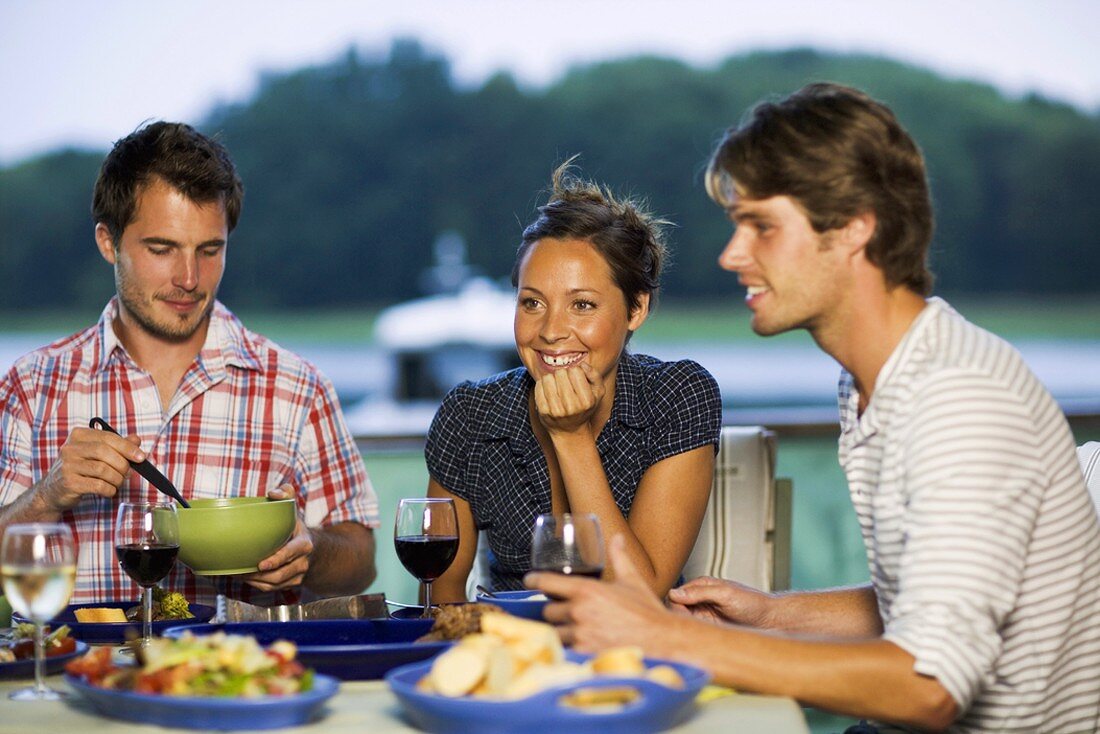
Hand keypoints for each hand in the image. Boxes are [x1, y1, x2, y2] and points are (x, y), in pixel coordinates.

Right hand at [35, 427, 144, 512]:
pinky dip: (109, 489)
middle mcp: (70, 448)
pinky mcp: (69, 483)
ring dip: (117, 479)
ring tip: (117, 482)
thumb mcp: (95, 454)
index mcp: (78, 436)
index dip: (128, 447)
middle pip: (105, 452)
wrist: (53, 491)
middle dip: (122, 464)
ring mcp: (67, 466)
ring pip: (103, 469)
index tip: (141, 457)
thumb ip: (117, 445)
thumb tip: (136, 440)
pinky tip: (109, 490)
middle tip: (127, 473)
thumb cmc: (79, 470)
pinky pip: (98, 485)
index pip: (108, 437)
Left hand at [243, 484, 313, 591]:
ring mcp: (297, 576)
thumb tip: (273, 493)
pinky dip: (256, 585)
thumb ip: (286, 494)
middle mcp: (302, 563)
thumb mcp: (295, 509)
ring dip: (254, 582)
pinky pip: (271, 589)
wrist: (312, 549)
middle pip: (279, 574)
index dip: (276, 560)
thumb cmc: (296, 528)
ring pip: (273, 584)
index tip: (261, 564)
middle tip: (238, 571)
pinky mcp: (290, 584)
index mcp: (304, 545)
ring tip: (236, 574)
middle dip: (258, 575)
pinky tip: (244, 578)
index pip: (291, 554)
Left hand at [526, 534, 668, 652]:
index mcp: (587, 590)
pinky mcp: (583, 653)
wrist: (663, 641)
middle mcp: (579, 611)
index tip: (529, 581)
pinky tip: (579, 645)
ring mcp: (580, 634)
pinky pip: (564, 649)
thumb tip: (617, 539)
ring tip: (574, 631)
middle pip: (547, 610)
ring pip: (553, 632)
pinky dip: (568, 647)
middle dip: (555, 611)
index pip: (546, 582)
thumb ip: (620, 557)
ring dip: (560, 631)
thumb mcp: (631, 580)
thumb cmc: (647, 612)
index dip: (534, 581)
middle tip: (567, 613)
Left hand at [532, 362, 603, 434]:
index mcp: (587, 401)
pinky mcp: (543, 411)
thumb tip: (582, 365)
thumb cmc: (584, 408)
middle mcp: (572, 407)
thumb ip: (594, 376)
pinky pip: (538, 386)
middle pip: (560, 373)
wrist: (570, 431)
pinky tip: (548, 391)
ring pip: (548, 378)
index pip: (575, 371)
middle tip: (565, 383)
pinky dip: (542, 385)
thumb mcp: (597, 393)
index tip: (575, 379)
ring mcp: (556, 410)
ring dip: (551, 379)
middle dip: (562, 374)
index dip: (575, 371)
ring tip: (556, 387)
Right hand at [666, 576, 774, 627]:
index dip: (675, 607)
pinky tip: (700, 641)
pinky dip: (694, 637)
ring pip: (685, 623)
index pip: (675, 596)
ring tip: (697, 636)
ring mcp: (705, 615)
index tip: (683, 617)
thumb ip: (699, 593)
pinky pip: (696, 632)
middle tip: (690, 628)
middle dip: (679, 620)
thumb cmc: (752, 602)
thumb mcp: (725, 594)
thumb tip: (674, 593)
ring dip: (687, 630)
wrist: (772, 620)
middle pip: (676, 610)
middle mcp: (700, 600)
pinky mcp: (711, 629)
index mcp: (701, 586)